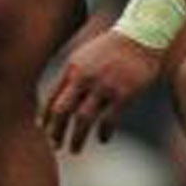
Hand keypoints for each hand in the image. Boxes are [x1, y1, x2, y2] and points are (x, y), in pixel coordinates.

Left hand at [40, 29, 165, 152]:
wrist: (142, 36)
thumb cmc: (113, 48)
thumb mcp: (86, 55)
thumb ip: (73, 75)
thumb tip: (61, 97)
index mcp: (72, 68)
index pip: (53, 97)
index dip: (46, 117)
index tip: (44, 130)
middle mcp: (84, 77)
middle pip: (62, 110)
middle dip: (55, 131)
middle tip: (54, 146)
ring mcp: (103, 86)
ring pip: (82, 119)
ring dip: (76, 138)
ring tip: (74, 150)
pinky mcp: (123, 93)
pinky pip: (109, 120)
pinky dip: (103, 132)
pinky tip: (102, 139)